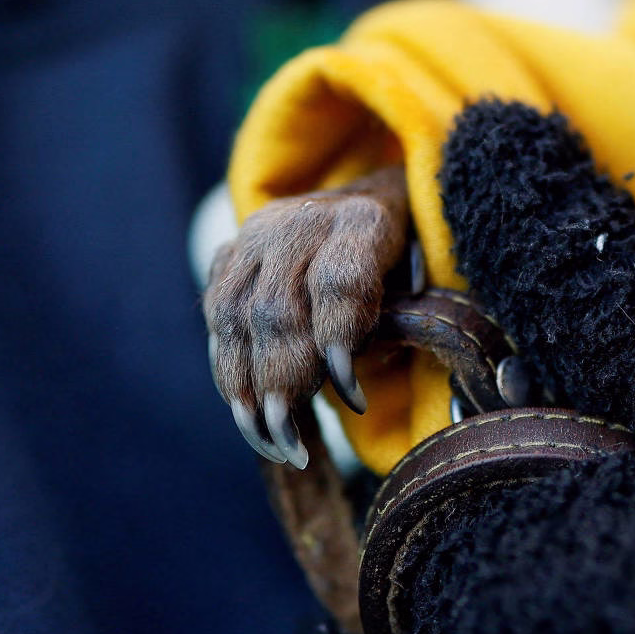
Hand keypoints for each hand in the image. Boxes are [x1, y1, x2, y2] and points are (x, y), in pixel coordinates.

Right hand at [203, 166, 407, 467]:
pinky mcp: (229, 250)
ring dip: (245, 385)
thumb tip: (350, 385)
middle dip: (282, 381)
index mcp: (361, 219)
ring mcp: (258, 233)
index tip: (352, 397)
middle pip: (277, 308)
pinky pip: (215, 314)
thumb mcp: (419, 275)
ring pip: (234, 315)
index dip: (339, 343)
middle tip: (292, 440)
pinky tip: (244, 407)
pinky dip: (226, 366)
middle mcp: (302, 221)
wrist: (367, 194)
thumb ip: (398, 316)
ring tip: (267, 437)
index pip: (340, 282)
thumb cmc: (403, 251)